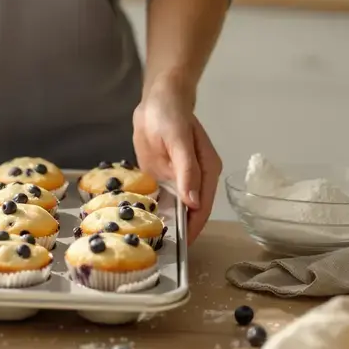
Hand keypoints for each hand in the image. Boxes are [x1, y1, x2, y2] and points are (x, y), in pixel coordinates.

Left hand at [132, 79, 221, 242]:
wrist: (157, 99)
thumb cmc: (170, 115)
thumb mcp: (178, 140)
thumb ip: (187, 170)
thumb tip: (194, 202)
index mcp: (206, 171)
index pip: (202, 207)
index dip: (193, 228)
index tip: (181, 247)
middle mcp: (195, 179)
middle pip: (190, 212)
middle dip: (179, 230)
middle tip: (161, 249)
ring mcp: (178, 179)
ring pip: (174, 207)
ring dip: (165, 222)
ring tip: (150, 243)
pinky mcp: (163, 176)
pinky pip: (159, 197)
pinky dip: (153, 210)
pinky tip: (142, 222)